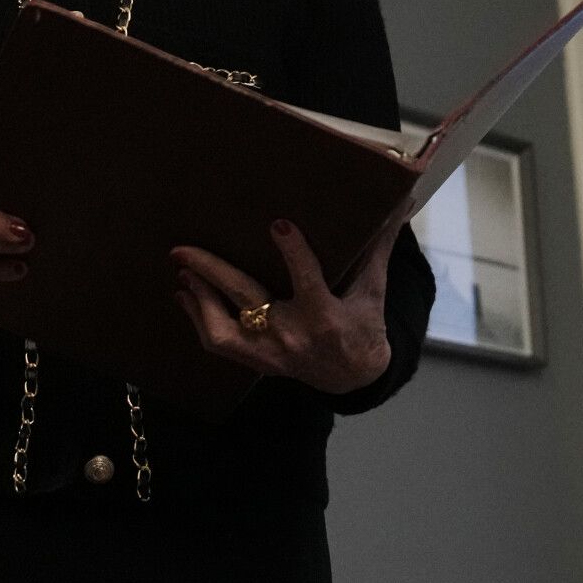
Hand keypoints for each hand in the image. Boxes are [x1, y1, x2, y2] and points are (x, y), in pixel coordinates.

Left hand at [171, 221, 389, 394]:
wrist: (353, 377)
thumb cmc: (363, 326)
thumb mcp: (373, 290)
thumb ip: (377, 248)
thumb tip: (400, 205)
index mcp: (325, 316)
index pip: (308, 279)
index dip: (293, 252)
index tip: (278, 224)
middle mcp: (293, 335)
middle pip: (247, 298)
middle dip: (212, 272)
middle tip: (183, 249)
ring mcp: (270, 352)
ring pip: (223, 329)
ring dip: (198, 299)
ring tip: (182, 271)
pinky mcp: (257, 361)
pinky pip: (219, 343)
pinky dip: (198, 319)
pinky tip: (185, 293)